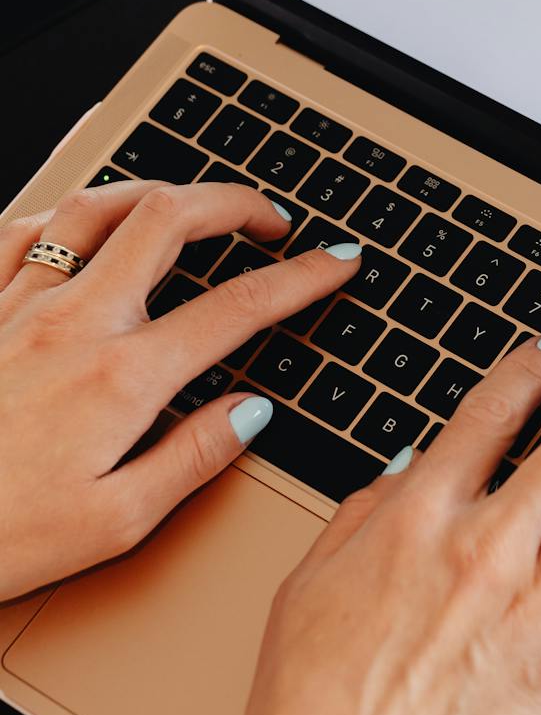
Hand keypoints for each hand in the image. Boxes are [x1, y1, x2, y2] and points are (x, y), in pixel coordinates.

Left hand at [0, 179, 360, 600]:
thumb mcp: (116, 524)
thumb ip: (193, 458)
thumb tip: (250, 412)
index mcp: (122, 377)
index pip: (239, 306)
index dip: (302, 277)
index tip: (335, 263)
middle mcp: (72, 323)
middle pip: (170, 218)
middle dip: (235, 202)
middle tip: (269, 219)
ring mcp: (17, 305)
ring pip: (96, 205)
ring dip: (156, 190)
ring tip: (187, 203)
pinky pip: (21, 228)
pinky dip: (64, 212)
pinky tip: (81, 223)